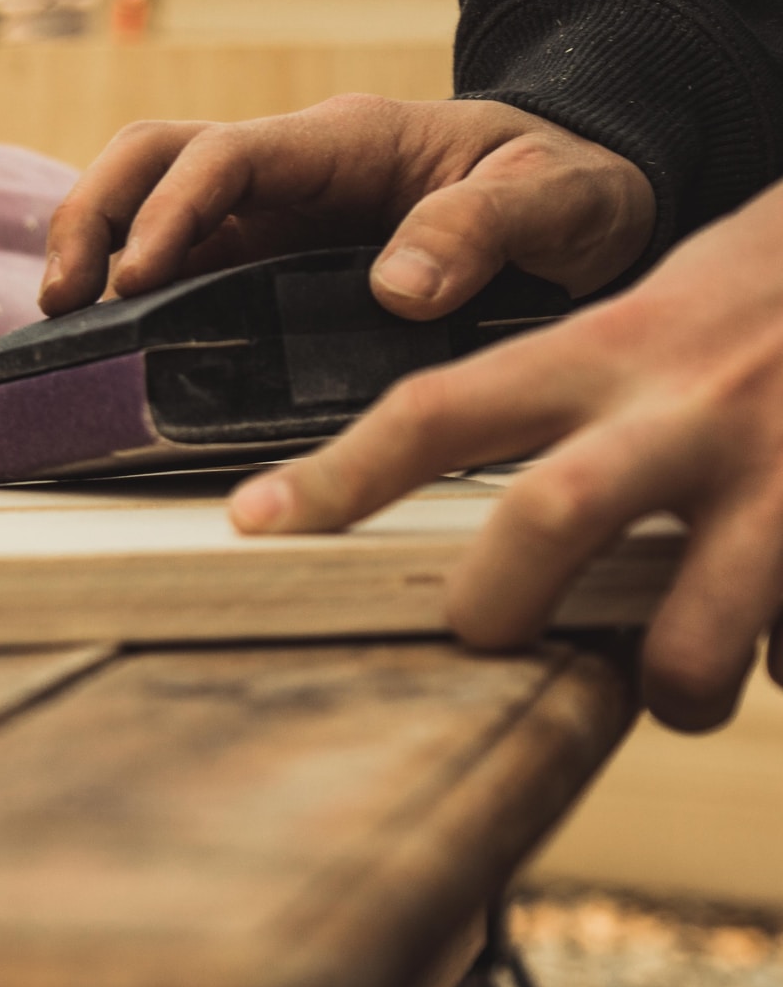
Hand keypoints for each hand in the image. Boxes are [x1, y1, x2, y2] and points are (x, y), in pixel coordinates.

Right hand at [38, 94, 653, 316]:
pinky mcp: (276, 259)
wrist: (575, 198)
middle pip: (155, 159)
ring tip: (66, 322)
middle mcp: (294, 172)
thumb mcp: (556, 199)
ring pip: (153, 204)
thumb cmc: (566, 183)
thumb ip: (485, 227)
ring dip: (97, 249)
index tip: (135, 282)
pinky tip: (119, 338)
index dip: (167, 213)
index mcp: (344, 143)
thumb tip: (397, 287)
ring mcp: (278, 215)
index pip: (225, 157)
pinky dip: (137, 291)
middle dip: (94, 216)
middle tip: (62, 300)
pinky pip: (187, 262)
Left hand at [230, 180, 782, 732]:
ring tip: (671, 685)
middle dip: (492, 608)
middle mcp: (678, 408)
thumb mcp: (643, 319)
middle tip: (481, 633)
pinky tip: (776, 649)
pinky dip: (774, 670)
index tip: (255, 523)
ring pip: (688, 639)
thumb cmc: (752, 300)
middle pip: (542, 522)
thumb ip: (558, 401)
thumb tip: (494, 519)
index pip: (438, 410)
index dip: (338, 474)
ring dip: (665, 686)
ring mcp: (778, 476)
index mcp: (606, 349)